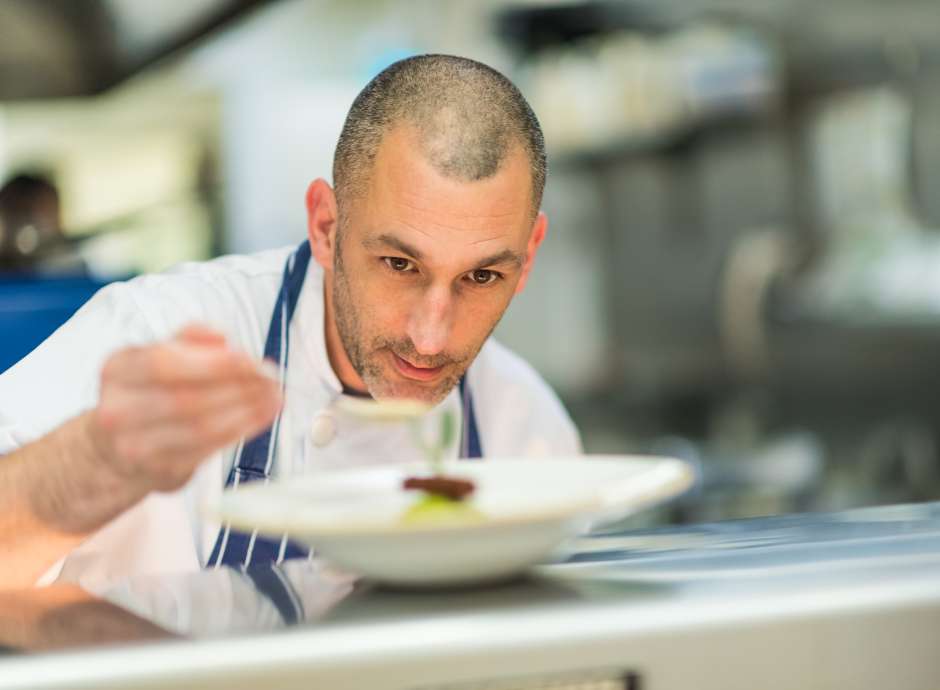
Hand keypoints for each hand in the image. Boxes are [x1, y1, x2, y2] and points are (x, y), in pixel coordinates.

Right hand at [87, 325, 281, 492]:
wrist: (116, 450)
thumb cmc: (150, 391)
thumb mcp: (158, 354)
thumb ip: (191, 337)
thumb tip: (222, 338)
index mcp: (117, 370)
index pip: (164, 363)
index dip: (213, 362)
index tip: (251, 360)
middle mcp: (118, 410)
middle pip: (186, 399)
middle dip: (238, 387)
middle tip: (271, 378)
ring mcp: (135, 446)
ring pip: (201, 428)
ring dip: (247, 411)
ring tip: (274, 397)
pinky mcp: (160, 471)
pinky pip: (208, 450)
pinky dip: (241, 431)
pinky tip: (261, 417)